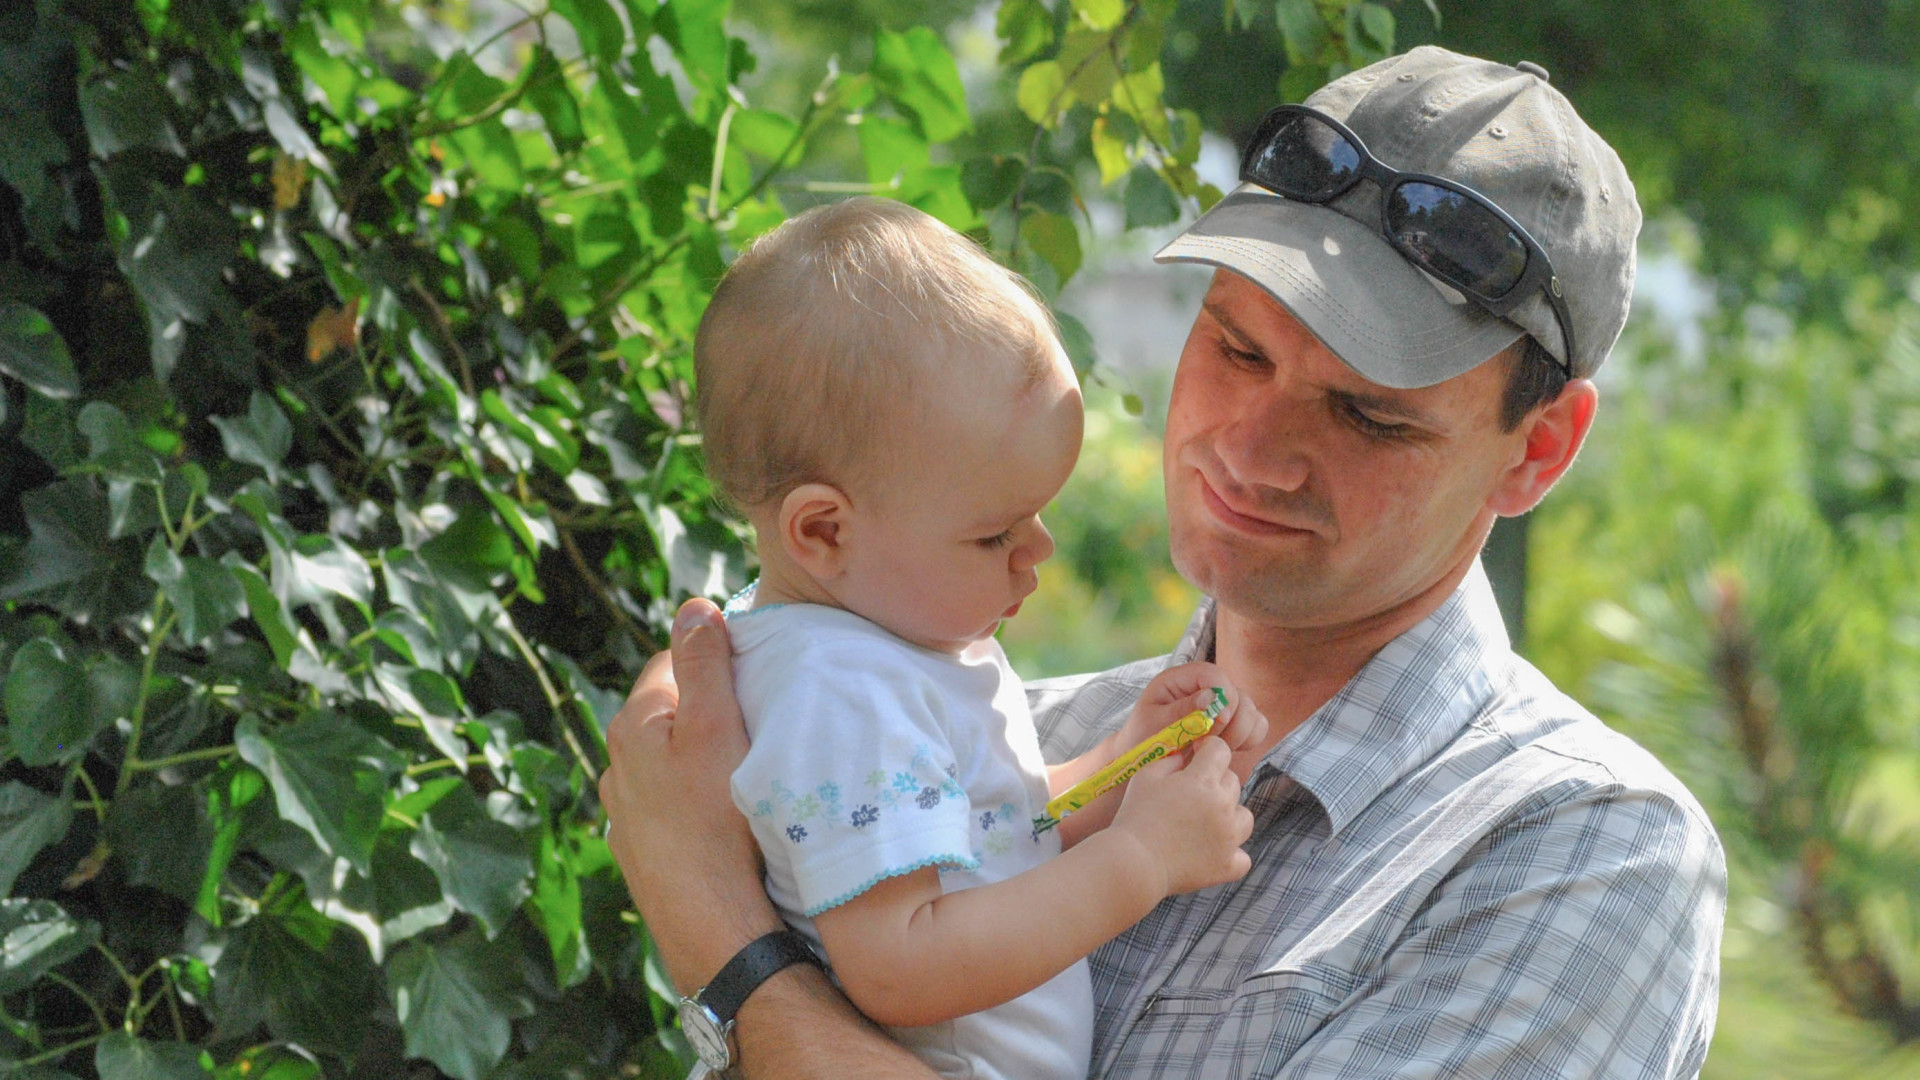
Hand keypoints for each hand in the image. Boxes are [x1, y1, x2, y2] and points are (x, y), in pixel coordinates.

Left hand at [599, 599, 781, 992]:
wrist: (707, 919)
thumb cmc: (716, 818)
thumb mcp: (718, 726)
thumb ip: (705, 663)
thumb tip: (693, 607)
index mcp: (633, 724)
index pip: (670, 662)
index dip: (712, 657)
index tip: (751, 671)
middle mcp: (617, 764)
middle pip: (668, 713)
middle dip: (706, 708)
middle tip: (755, 720)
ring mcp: (624, 810)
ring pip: (666, 762)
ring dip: (697, 757)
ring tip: (742, 771)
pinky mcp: (640, 849)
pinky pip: (668, 805)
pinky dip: (692, 800)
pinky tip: (721, 816)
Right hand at [1107, 736, 1252, 896]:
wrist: (1134, 863)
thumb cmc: (1135, 816)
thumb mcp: (1146, 777)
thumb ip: (1170, 760)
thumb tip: (1185, 756)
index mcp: (1203, 781)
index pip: (1220, 751)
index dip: (1208, 749)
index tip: (1198, 754)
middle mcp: (1223, 806)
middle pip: (1232, 782)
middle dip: (1215, 781)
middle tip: (1191, 793)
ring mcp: (1229, 838)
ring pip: (1244, 816)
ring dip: (1229, 815)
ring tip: (1206, 823)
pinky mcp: (1227, 866)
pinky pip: (1243, 857)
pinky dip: (1231, 854)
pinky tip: (1213, 853)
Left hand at [1118, 661, 1267, 756]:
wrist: (1143, 761)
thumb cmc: (1142, 740)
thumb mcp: (1154, 724)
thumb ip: (1181, 710)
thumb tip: (1210, 696)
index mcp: (1180, 680)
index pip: (1213, 675)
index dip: (1222, 696)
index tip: (1218, 722)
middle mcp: (1204, 688)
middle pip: (1237, 694)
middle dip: (1230, 722)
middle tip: (1206, 744)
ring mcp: (1221, 706)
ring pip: (1250, 710)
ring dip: (1239, 733)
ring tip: (1213, 749)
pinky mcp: (1232, 724)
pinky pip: (1256, 726)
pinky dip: (1248, 739)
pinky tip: (1227, 751)